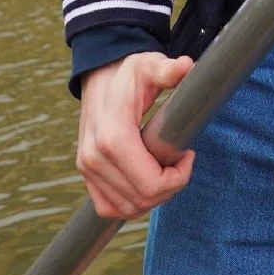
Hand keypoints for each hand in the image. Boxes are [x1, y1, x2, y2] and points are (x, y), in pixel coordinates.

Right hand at [76, 52, 195, 219]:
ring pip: (128, 208)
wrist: (99, 77)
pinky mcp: (86, 174)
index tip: (188, 154)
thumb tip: (186, 66)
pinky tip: (146, 181)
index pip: (151, 184)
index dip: (179, 177)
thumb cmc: (128, 74)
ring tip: (165, 169)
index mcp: (113, 137)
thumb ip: (168, 70)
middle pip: (143, 200)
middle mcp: (94, 158)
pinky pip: (108, 207)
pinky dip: (131, 203)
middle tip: (180, 161)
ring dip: (153, 196)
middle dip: (170, 186)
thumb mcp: (149, 66)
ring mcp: (87, 169)